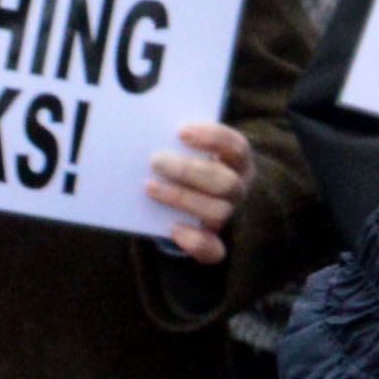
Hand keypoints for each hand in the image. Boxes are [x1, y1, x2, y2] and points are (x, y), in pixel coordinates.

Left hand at [146, 117, 249, 261]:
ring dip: (181, 198)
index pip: (236, 147)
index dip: (213, 138)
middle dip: (189, 171)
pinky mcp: (215, 242)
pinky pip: (213, 250)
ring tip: (149, 187)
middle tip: (155, 160)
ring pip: (218, 212)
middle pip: (225, 182)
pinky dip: (194, 241)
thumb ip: (174, 138)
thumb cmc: (184, 161)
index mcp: (237, 160)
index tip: (181, 131)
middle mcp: (238, 188)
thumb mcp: (185, 146)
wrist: (188, 196)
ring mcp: (228, 216)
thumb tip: (140, 127)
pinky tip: (173, 228)